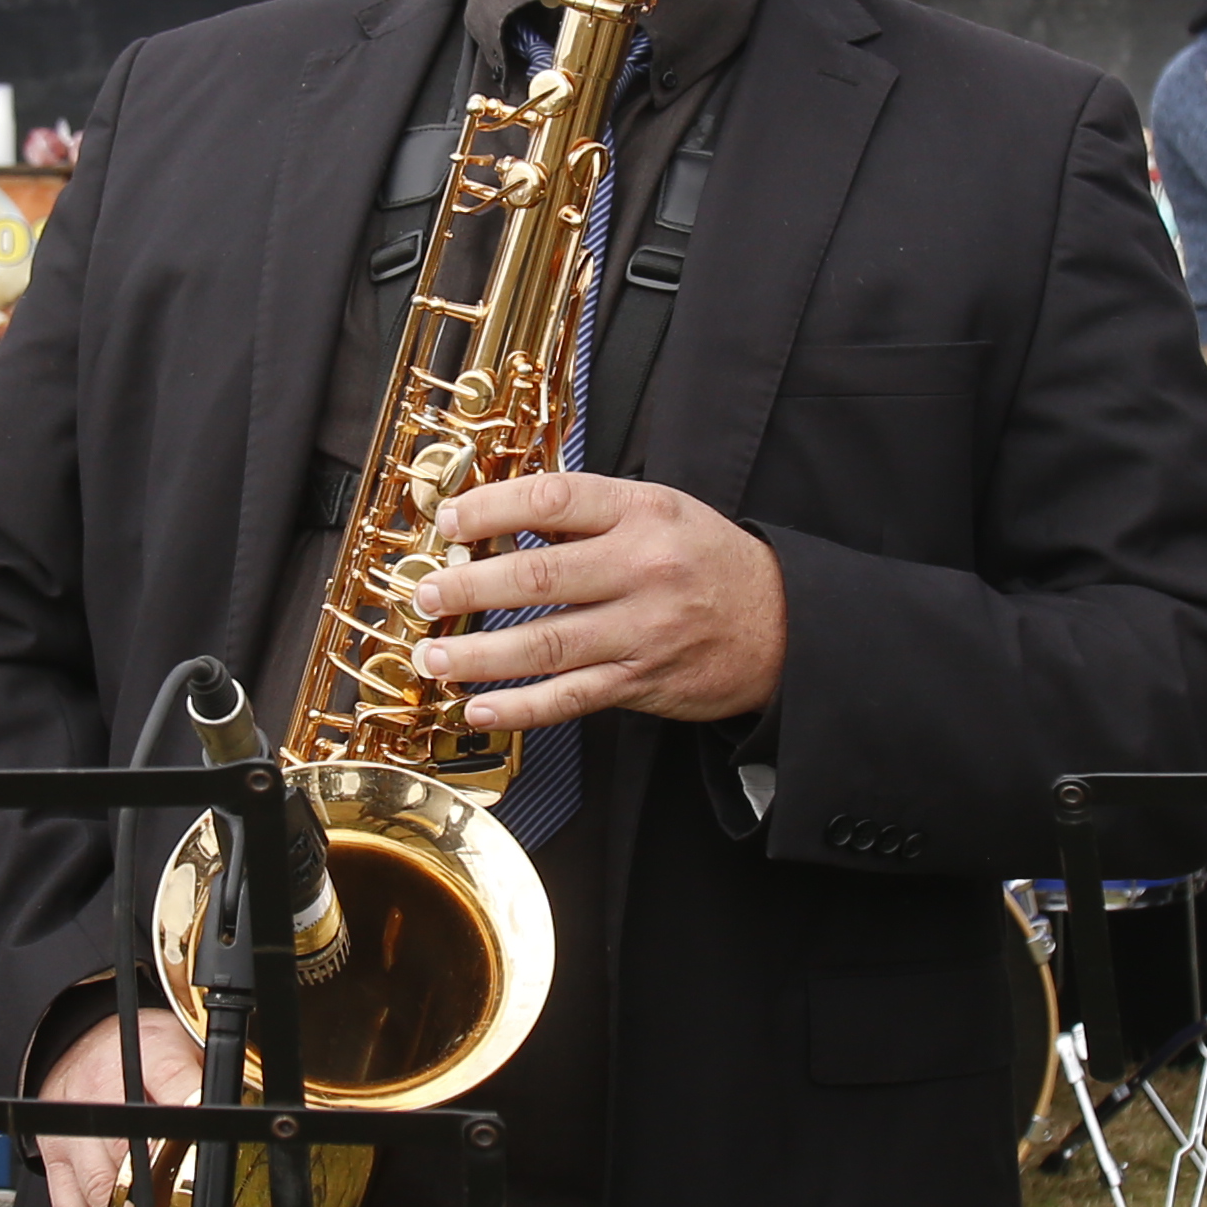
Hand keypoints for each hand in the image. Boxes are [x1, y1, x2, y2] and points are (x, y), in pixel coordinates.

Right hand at [30, 1007, 198, 1206]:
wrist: (79, 1042)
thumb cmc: (142, 1052)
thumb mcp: (183, 1046)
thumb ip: (210, 1081)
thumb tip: (251, 1118)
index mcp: (145, 1057)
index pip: (172, 1085)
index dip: (193, 1123)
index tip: (212, 1163)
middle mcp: (102, 1093)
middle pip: (129, 1153)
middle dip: (160, 1200)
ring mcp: (74, 1131)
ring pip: (98, 1191)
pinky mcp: (55, 1161)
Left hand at [408, 471, 789, 727]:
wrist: (783, 626)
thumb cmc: (710, 562)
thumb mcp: (662, 511)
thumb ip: (591, 512)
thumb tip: (506, 514)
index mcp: (643, 512)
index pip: (556, 498)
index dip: (494, 506)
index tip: (450, 519)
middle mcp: (641, 568)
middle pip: (539, 576)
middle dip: (469, 586)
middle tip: (424, 592)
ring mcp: (642, 629)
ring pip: (546, 644)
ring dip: (479, 654)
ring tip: (433, 655)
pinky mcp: (641, 680)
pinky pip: (570, 697)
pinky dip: (520, 707)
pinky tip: (479, 708)